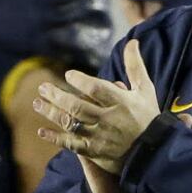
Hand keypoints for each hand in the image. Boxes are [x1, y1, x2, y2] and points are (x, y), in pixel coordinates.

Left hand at [32, 39, 160, 174]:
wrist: (154, 149)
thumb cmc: (147, 115)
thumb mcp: (145, 88)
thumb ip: (135, 65)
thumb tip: (131, 41)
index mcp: (121, 102)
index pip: (96, 89)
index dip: (80, 81)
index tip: (68, 75)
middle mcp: (109, 119)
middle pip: (78, 106)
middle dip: (58, 96)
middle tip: (43, 87)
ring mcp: (100, 136)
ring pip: (71, 123)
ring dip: (51, 113)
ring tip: (37, 103)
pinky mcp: (95, 151)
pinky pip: (71, 145)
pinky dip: (56, 138)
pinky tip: (42, 131)